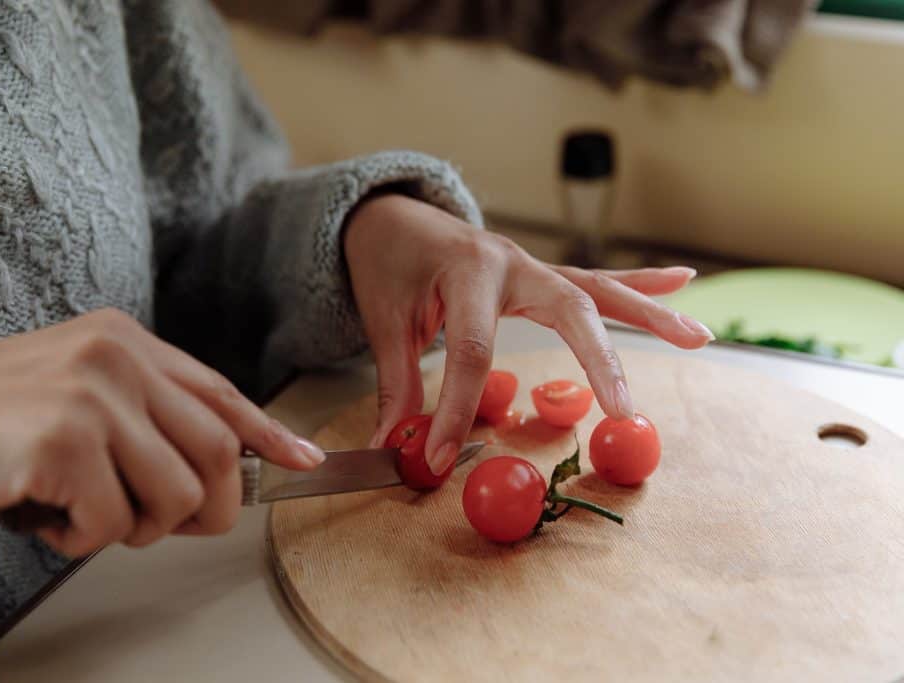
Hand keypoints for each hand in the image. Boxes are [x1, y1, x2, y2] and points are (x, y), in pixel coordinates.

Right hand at [0, 309, 324, 556]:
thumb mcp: (76, 395)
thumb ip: (143, 416)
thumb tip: (218, 466)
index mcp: (125, 340)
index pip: (220, 391)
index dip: (268, 433)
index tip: (304, 459)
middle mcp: (117, 356)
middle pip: (216, 455)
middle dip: (199, 511)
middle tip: (145, 524)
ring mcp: (93, 393)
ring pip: (176, 497)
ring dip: (126, 527)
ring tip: (72, 508)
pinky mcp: (64, 439)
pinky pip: (111, 522)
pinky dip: (77, 538)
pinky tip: (37, 512)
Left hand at [344, 195, 712, 474]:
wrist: (392, 215)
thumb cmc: (388, 264)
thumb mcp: (384, 321)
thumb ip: (397, 383)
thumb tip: (393, 448)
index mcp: (467, 271)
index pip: (473, 349)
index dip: (457, 410)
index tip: (441, 457)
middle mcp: (511, 262)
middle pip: (568, 309)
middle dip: (599, 361)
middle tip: (623, 407)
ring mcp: (531, 265)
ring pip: (598, 289)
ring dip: (649, 314)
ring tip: (699, 338)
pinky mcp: (539, 274)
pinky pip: (596, 280)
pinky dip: (639, 283)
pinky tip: (683, 281)